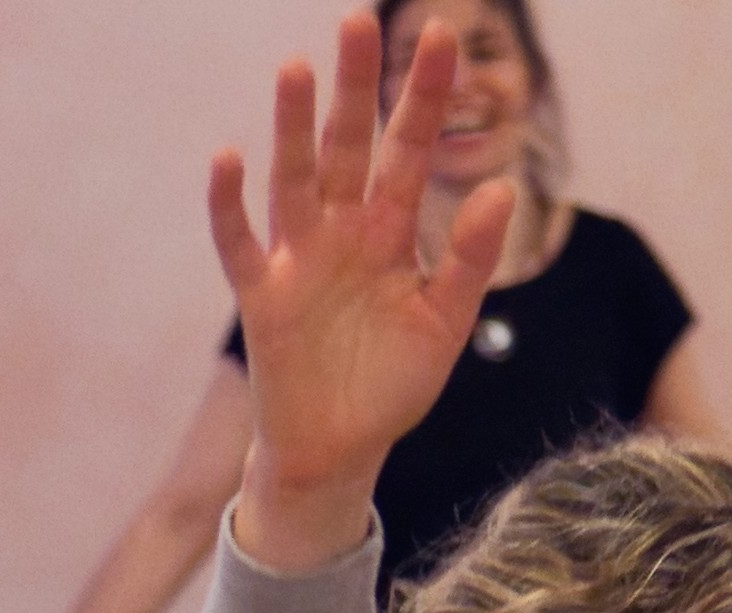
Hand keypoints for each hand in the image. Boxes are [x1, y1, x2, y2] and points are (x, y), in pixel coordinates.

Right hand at [212, 16, 514, 567]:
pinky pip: (238, 242)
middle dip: (355, 88)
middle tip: (359, 22)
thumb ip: (468, 259)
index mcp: (390, 233)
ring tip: (298, 70)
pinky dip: (230, 204)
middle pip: (348, 147)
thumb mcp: (444, 324)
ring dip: (294, 128)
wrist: (339, 451)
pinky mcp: (260, 297)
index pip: (410, 150)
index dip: (423, 96)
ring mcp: (296, 259)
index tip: (441, 34)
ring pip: (294, 179)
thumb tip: (503, 189)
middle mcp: (341, 232)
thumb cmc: (390, 385)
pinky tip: (228, 158)